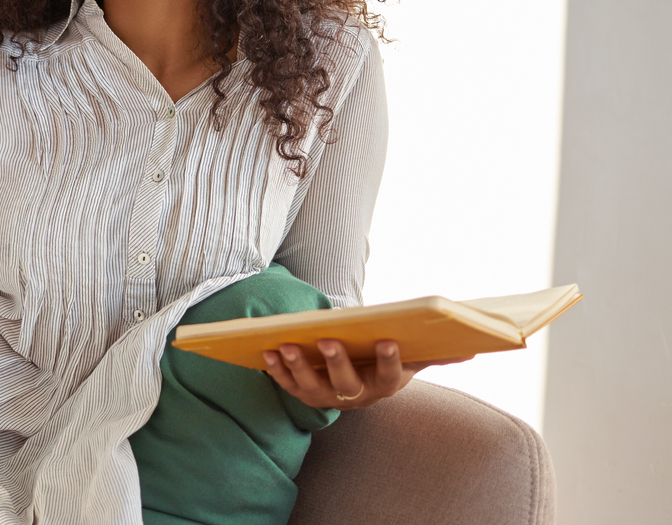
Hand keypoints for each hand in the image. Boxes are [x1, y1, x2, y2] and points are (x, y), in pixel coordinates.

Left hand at [263, 340, 471, 410]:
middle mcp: (356, 397)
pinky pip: (287, 385)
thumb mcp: (410, 356)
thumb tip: (472, 347)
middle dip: (336, 362)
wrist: (355, 375)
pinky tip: (266, 351)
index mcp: (385, 385)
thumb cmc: (382, 358)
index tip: (388, 340)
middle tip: (327, 340)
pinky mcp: (303, 393)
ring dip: (298, 367)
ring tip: (286, 344)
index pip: (392, 377)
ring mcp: (327, 397)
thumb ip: (435, 352)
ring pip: (312, 388)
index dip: (390, 361)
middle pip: (346, 384)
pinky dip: (276, 370)